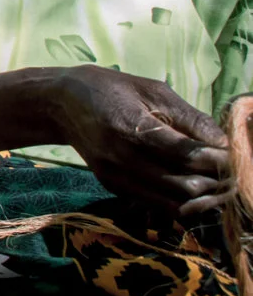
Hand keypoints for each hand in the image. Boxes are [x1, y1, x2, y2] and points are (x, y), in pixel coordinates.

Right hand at [52, 66, 232, 215]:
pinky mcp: (113, 187)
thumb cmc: (111, 89)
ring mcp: (115, 176)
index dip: (219, 159)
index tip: (234, 155)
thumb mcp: (152, 90)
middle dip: (216, 182)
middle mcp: (121, 157)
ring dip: (204, 198)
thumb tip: (224, 142)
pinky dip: (183, 203)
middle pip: (184, 185)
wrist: (61, 104)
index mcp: (130, 126)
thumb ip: (189, 117)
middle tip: (231, 173)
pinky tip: (195, 190)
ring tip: (219, 185)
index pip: (187, 155)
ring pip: (174, 204)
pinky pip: (158, 206)